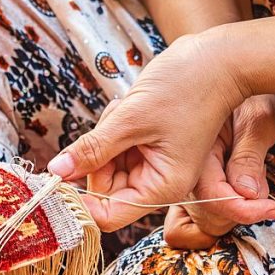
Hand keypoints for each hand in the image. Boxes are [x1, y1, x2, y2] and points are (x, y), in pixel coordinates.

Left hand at [46, 32, 249, 231]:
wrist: (218, 59)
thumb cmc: (186, 87)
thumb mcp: (131, 119)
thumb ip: (92, 149)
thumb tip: (56, 171)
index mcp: (162, 187)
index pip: (108, 215)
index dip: (81, 200)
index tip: (62, 171)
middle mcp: (160, 182)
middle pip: (104, 189)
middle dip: (96, 157)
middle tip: (111, 124)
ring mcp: (155, 164)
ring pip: (107, 165)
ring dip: (105, 137)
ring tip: (126, 110)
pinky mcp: (150, 147)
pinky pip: (116, 147)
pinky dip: (114, 128)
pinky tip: (129, 107)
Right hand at [164, 95, 274, 248]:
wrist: (238, 74)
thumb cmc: (252, 94)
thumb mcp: (258, 121)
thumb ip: (249, 158)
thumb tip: (247, 193)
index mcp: (195, 149)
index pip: (212, 194)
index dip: (241, 209)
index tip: (271, 209)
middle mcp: (186, 162)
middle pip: (206, 208)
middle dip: (238, 210)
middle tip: (267, 200)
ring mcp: (189, 169)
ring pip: (208, 209)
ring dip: (237, 206)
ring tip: (260, 187)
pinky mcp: (199, 173)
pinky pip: (212, 199)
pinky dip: (233, 200)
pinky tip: (251, 185)